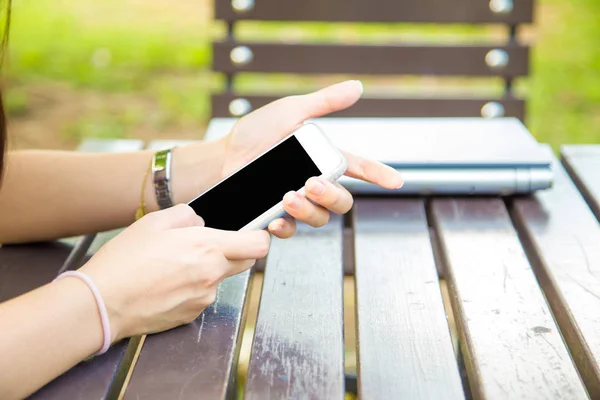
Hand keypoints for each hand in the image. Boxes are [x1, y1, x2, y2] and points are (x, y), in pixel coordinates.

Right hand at [79, 204, 269, 341]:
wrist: (102, 303)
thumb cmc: (125, 261)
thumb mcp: (154, 222)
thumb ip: (187, 216)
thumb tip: (200, 221)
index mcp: (208, 247)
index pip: (258, 244)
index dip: (259, 236)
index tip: (252, 233)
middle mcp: (212, 275)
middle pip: (246, 262)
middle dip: (235, 252)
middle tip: (206, 246)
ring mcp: (204, 298)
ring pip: (221, 279)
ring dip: (209, 270)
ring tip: (174, 266)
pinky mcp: (192, 314)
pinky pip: (204, 296)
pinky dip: (194, 288)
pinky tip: (168, 283)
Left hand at [220, 80, 402, 237]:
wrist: (218, 160)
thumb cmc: (252, 135)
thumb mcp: (288, 113)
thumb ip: (322, 103)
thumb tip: (357, 87)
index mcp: (320, 159)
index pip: (357, 167)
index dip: (378, 174)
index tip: (395, 180)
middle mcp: (312, 183)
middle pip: (342, 201)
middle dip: (332, 196)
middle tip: (312, 184)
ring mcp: (296, 203)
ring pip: (320, 218)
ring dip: (309, 210)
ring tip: (288, 197)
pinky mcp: (276, 218)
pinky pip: (291, 232)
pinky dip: (286, 228)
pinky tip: (276, 220)